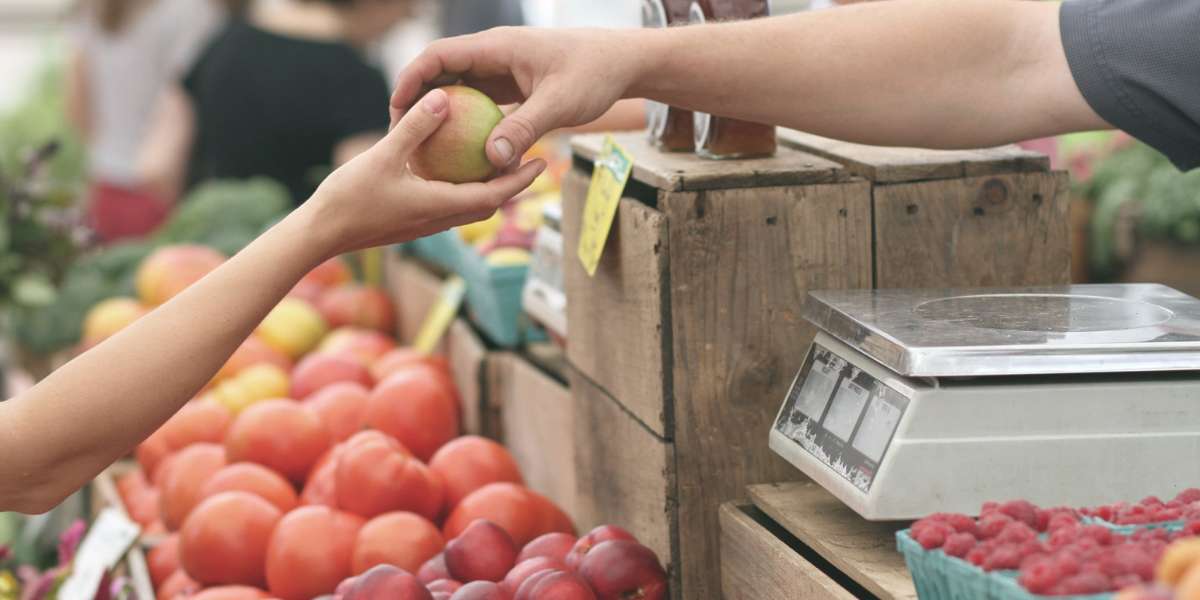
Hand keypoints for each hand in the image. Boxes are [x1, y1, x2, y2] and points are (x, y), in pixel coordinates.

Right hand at [303, 88, 546, 255]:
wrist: (321, 234)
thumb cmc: (349, 197)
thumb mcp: (383, 155)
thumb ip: (415, 127)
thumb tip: (444, 97)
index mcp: (439, 206)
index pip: (494, 196)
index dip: (520, 180)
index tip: (541, 162)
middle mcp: (438, 220)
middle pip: (488, 205)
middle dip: (513, 185)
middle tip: (531, 160)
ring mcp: (425, 224)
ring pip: (469, 207)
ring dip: (489, 189)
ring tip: (498, 163)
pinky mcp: (412, 222)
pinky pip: (448, 205)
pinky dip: (462, 189)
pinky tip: (454, 168)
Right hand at [390, 27, 643, 169]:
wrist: (622, 63)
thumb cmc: (594, 74)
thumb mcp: (560, 104)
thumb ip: (524, 129)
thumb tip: (491, 160)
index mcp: (497, 47)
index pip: (439, 55)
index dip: (411, 79)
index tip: (396, 109)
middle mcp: (493, 55)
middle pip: (441, 72)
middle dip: (417, 100)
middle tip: (400, 135)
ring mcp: (502, 70)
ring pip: (458, 89)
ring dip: (439, 114)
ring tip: (421, 146)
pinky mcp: (511, 86)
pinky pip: (478, 103)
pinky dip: (465, 123)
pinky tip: (458, 153)